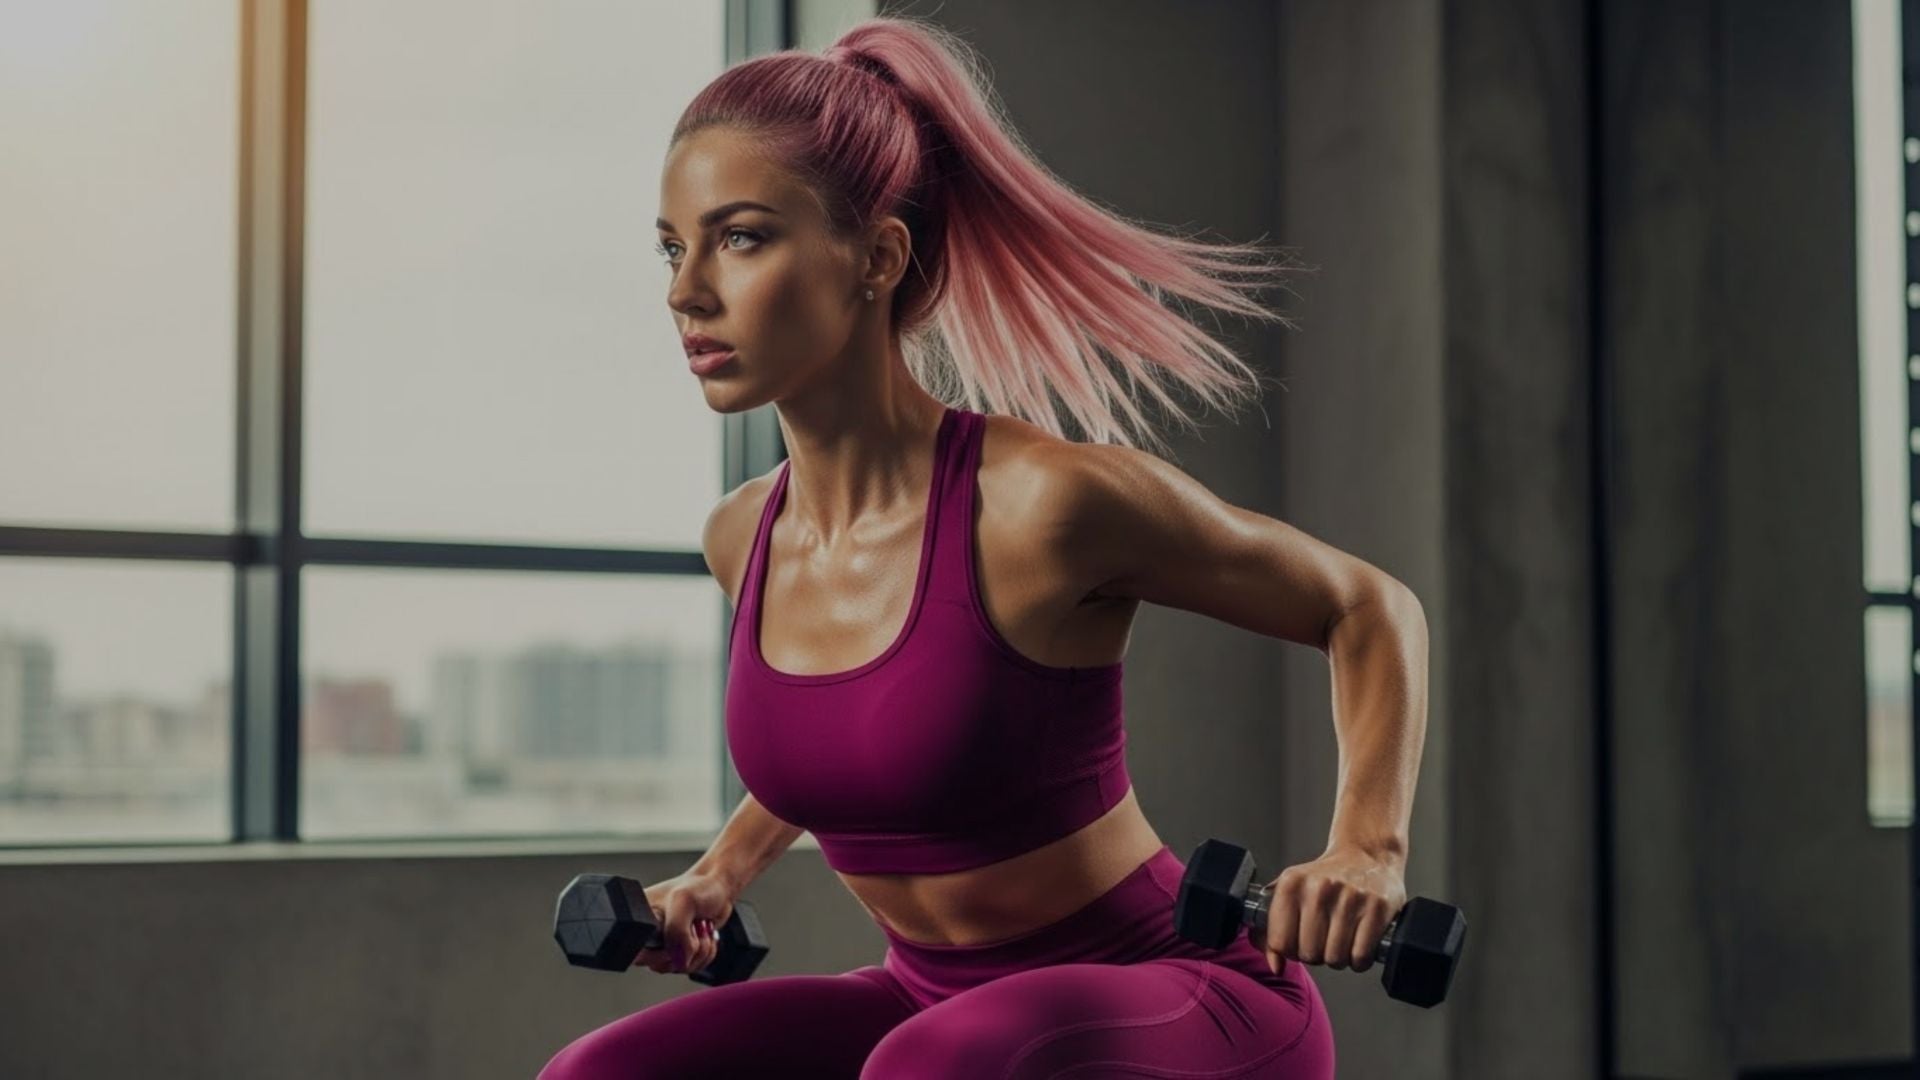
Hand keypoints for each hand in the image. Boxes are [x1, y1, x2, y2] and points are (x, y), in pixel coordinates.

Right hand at [633, 869, 737, 976]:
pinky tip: (705, 935)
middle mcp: (649, 935)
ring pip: (678, 967)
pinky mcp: (681, 952)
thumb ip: (676, 931)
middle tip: (692, 926)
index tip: (676, 935)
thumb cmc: (699, 888)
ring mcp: (665, 945)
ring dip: (698, 950)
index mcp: (640, 919)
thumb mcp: (683, 900)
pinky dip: (704, 954)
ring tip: (700, 927)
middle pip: (659, 964)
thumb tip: (681, 960)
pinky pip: (691, 966)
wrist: (718, 890)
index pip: (638, 952)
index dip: (660, 951)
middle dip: (685, 948)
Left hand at [1256, 845, 1406, 974]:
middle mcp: (1319, 889)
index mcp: (1291, 884)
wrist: (1367, 854)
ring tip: (1341, 941)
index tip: (1298, 944)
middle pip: (1308, 954)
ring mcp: (1350, 898)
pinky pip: (1360, 956)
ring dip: (1339, 959)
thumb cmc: (1327, 877)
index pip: (1280, 942)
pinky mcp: (1377, 908)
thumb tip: (1275, 965)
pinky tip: (1358, 944)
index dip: (1289, 952)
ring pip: (1335, 958)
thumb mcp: (1292, 891)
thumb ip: (1275, 926)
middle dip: (1316, 956)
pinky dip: (1359, 960)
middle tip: (1324, 941)